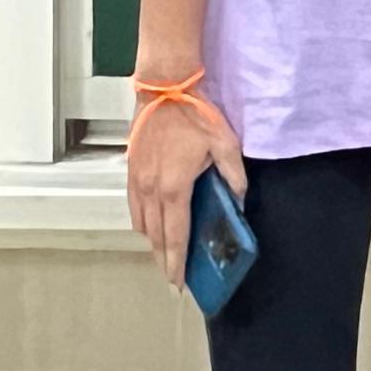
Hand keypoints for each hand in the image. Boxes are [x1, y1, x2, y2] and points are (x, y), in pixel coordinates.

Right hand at [128, 87, 240, 289]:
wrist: (162, 88)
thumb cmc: (195, 114)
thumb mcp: (224, 143)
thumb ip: (234, 175)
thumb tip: (239, 199)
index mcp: (174, 188)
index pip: (175, 234)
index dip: (176, 261)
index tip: (178, 282)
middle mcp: (151, 190)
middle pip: (155, 236)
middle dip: (163, 259)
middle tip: (172, 277)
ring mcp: (137, 181)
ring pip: (141, 223)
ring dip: (152, 242)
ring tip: (165, 254)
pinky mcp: (131, 171)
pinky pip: (133, 206)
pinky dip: (142, 222)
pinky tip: (151, 226)